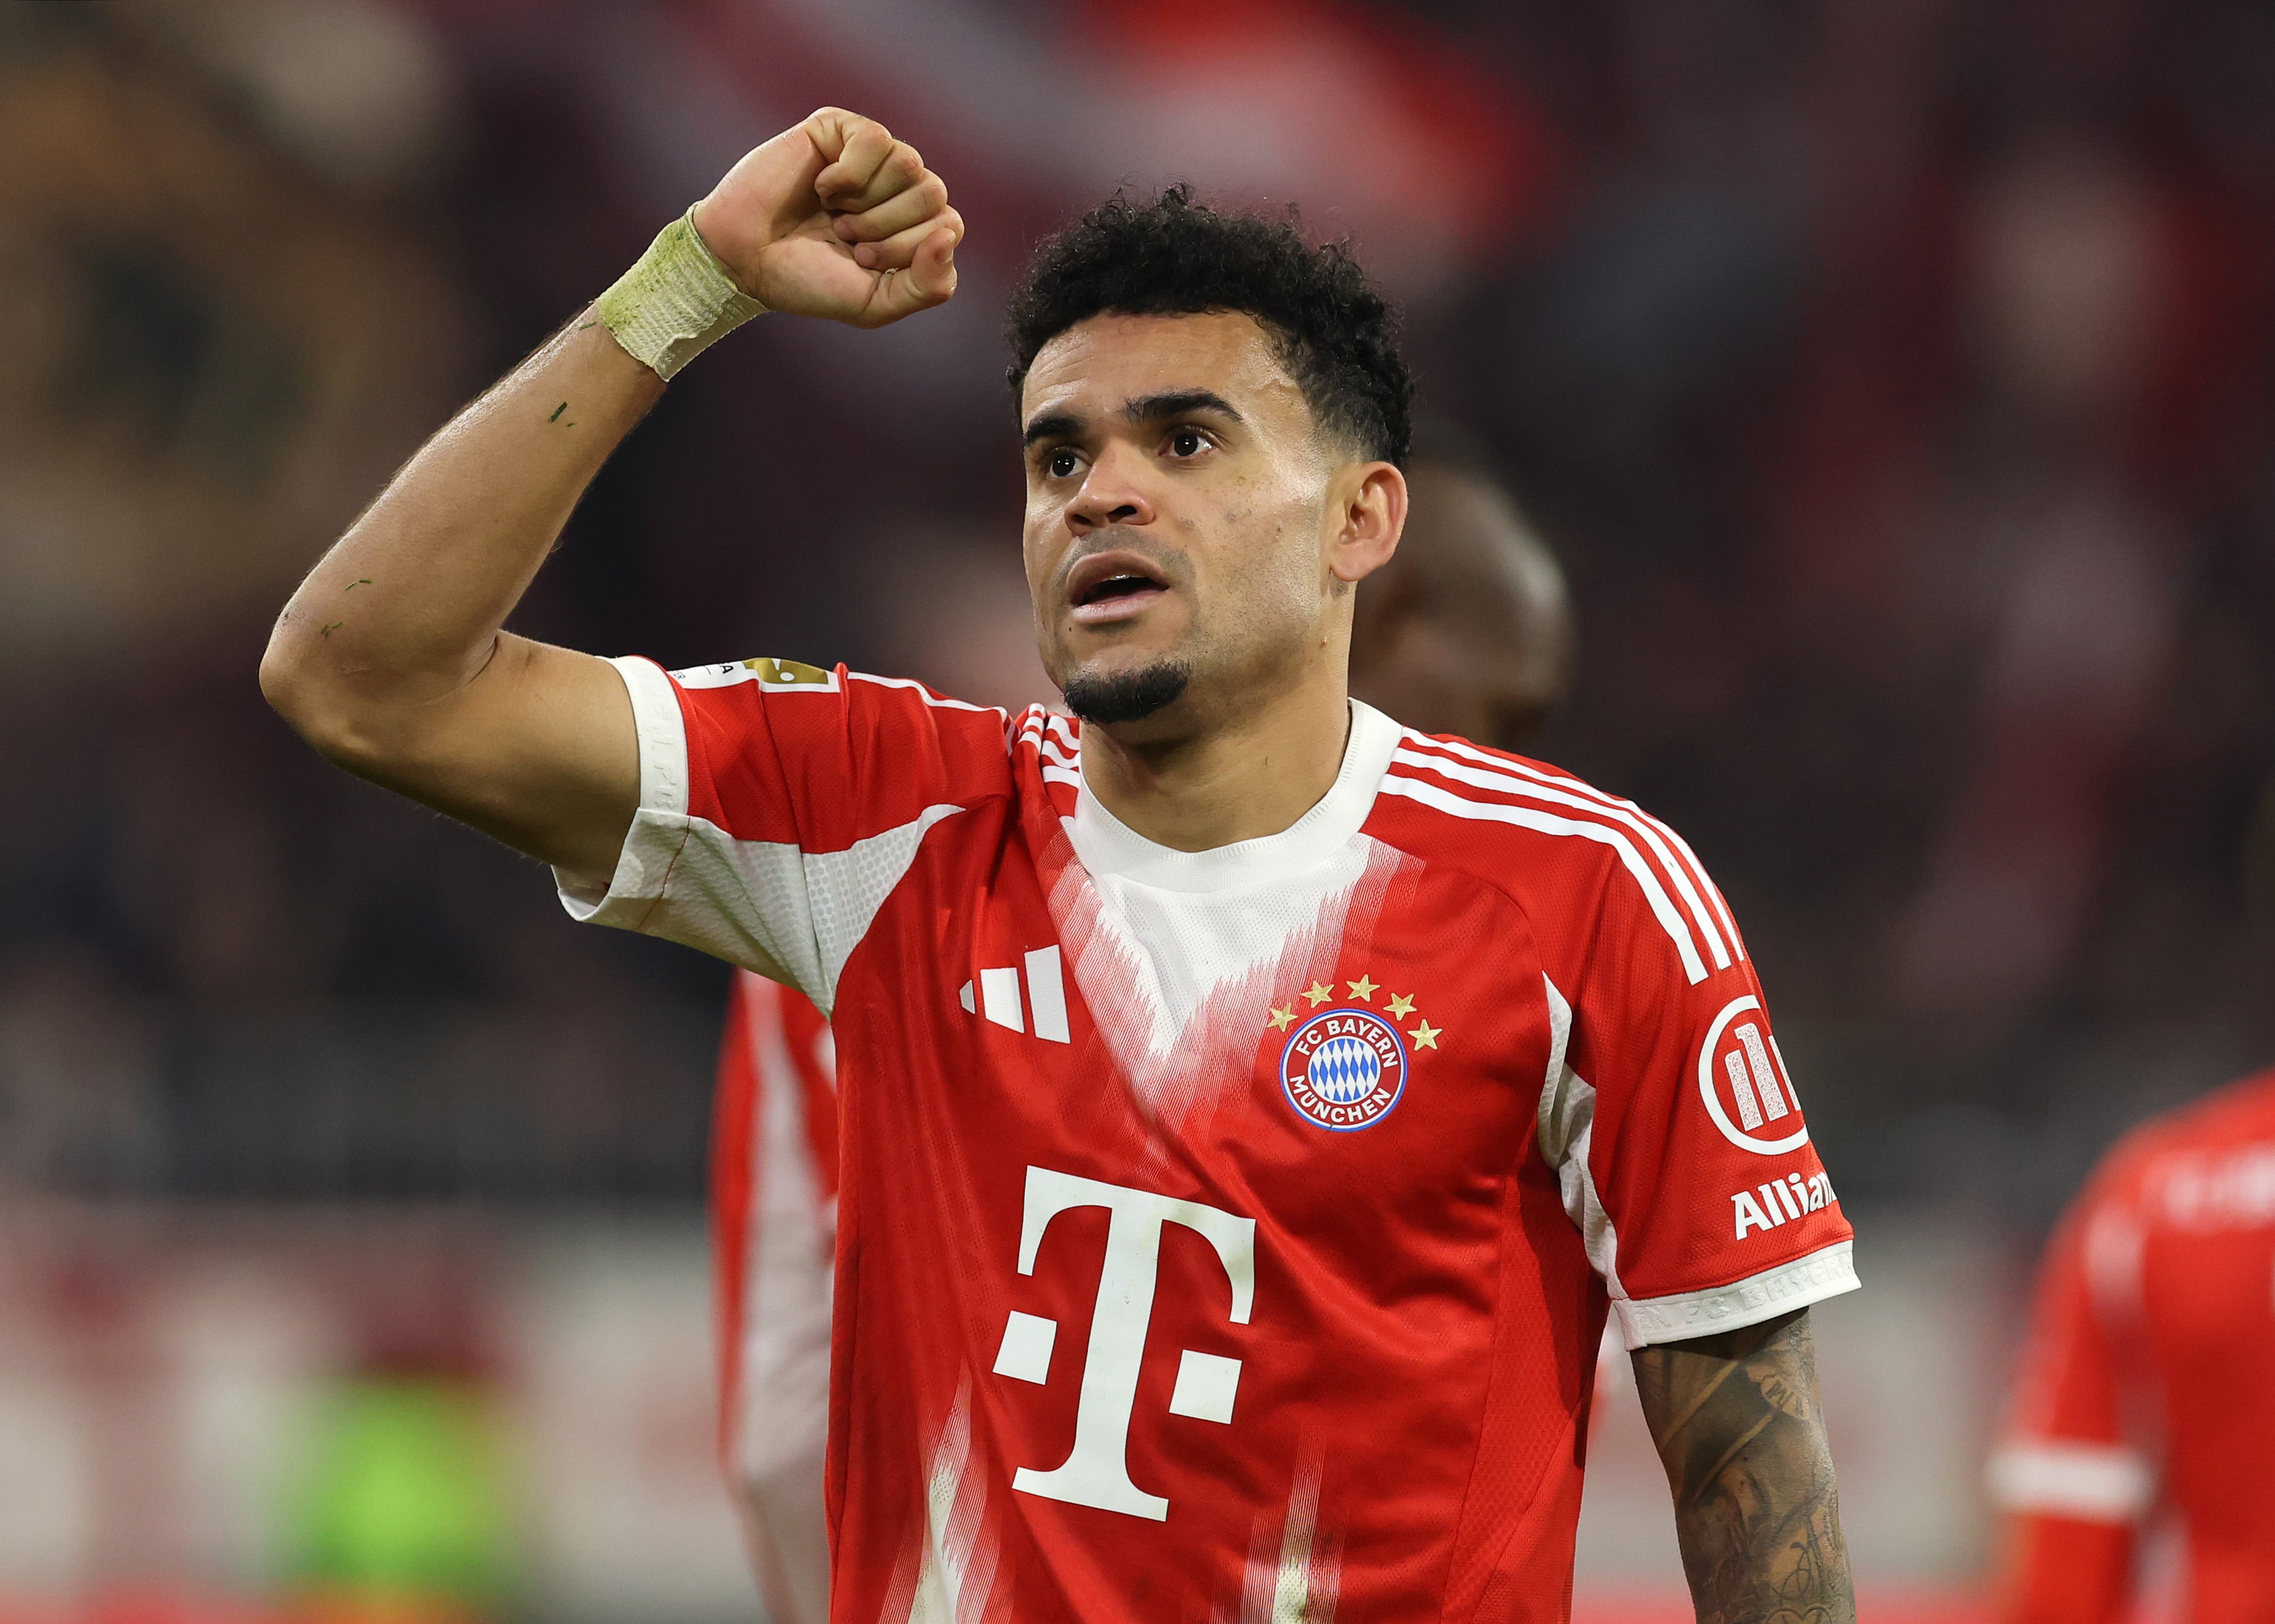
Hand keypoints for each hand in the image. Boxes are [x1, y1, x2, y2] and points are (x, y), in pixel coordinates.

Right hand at [690, 108, 960, 328]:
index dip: (908, 249)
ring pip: (909, 164)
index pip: (949, 225)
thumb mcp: (876, 303)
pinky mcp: (839, 129)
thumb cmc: (807, 280)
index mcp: (913, 224)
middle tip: (845, 237)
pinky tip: (821, 187)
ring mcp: (870, 156)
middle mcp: (897, 187)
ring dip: (866, 202)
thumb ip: (928, 285)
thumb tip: (949, 235)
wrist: (745, 259)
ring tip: (833, 214)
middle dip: (887, 227)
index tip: (863, 260)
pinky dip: (847, 174)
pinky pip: (875, 139)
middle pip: (934, 193)